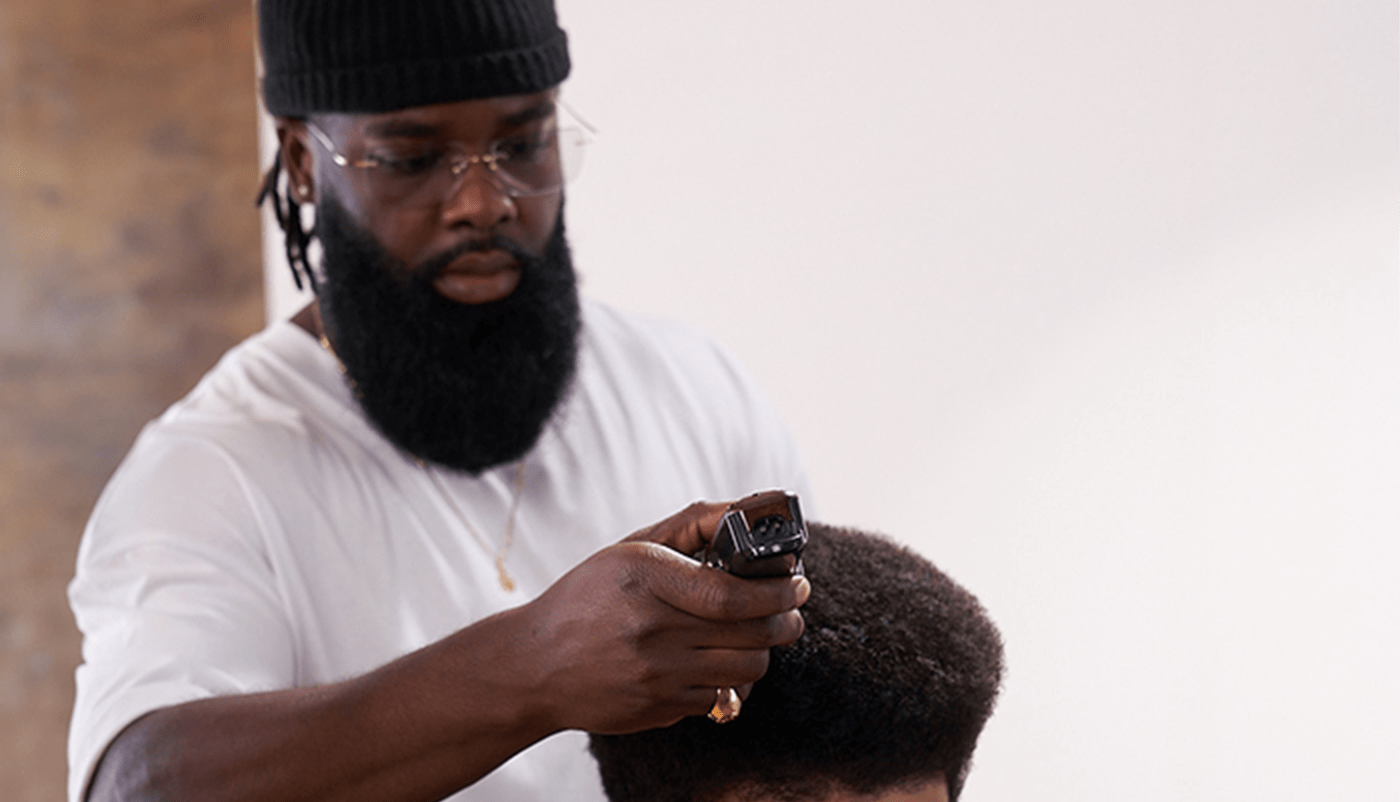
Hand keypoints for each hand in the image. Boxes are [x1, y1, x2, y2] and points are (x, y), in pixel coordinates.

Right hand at [520, 502, 809, 734]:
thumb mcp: (630, 548)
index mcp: (644, 578)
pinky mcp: (659, 709)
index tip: (796, 582)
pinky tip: (716, 658)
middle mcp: (651, 631)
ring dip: (763, 650)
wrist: (536, 666)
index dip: (776, 591)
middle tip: (791, 606)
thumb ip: (691, 525)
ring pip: (746, 669)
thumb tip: (747, 511)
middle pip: (750, 635)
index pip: (730, 594)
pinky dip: (729, 678)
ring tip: (758, 632)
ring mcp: (655, 676)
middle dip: (786, 619)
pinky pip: (719, 696)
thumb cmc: (587, 598)